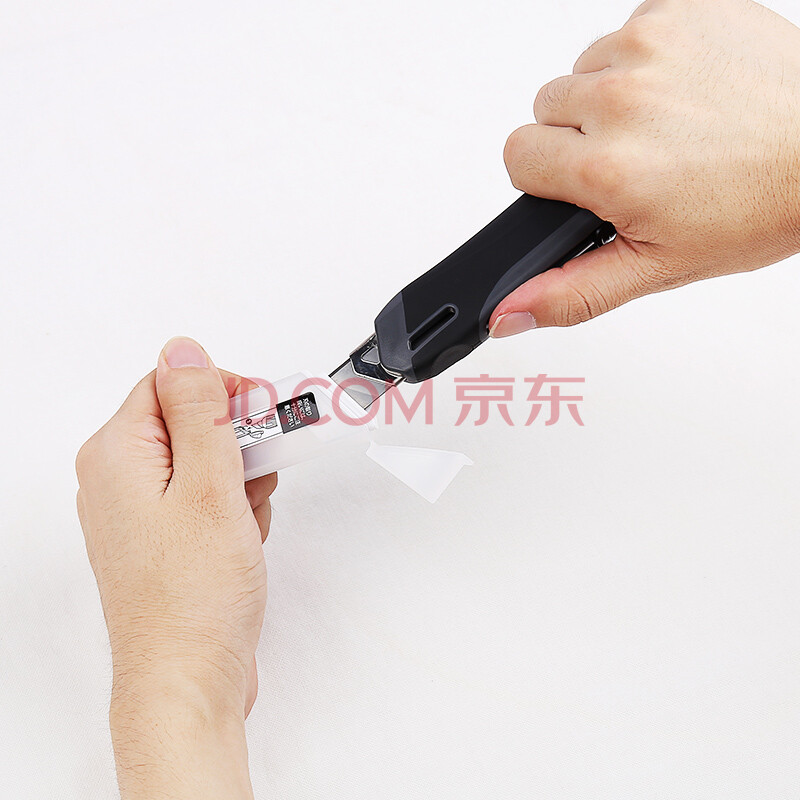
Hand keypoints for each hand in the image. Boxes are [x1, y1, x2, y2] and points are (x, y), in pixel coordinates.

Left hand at [76, 337, 275, 799]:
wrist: (188, 678)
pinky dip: (231, 506)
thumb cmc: (193, 598)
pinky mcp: (161, 537)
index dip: (222, 392)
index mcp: (116, 454)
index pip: (169, 383)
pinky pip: (201, 496)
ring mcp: (138, 511)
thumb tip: (185, 350)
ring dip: (239, 477)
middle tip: (261, 470)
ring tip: (249, 516)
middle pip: (187, 422)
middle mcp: (118, 478)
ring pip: (201, 461)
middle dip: (236, 441)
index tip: (263, 412)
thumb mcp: (209, 486)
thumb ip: (199, 411)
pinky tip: (243, 535)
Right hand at [490, 0, 799, 336]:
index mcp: (607, 166)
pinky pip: (628, 33)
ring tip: (667, 126)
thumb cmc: (759, 205)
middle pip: (545, 110)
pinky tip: (686, 92)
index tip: (589, 184)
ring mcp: (651, 44)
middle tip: (636, 160)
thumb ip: (571, 293)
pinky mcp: (680, 7)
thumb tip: (507, 313)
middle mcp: (621, 98)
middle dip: (578, 138)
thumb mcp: (657, 268)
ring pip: (584, 70)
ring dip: (611, 98)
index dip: (549, 178)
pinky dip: (647, 61)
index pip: (517, 157)